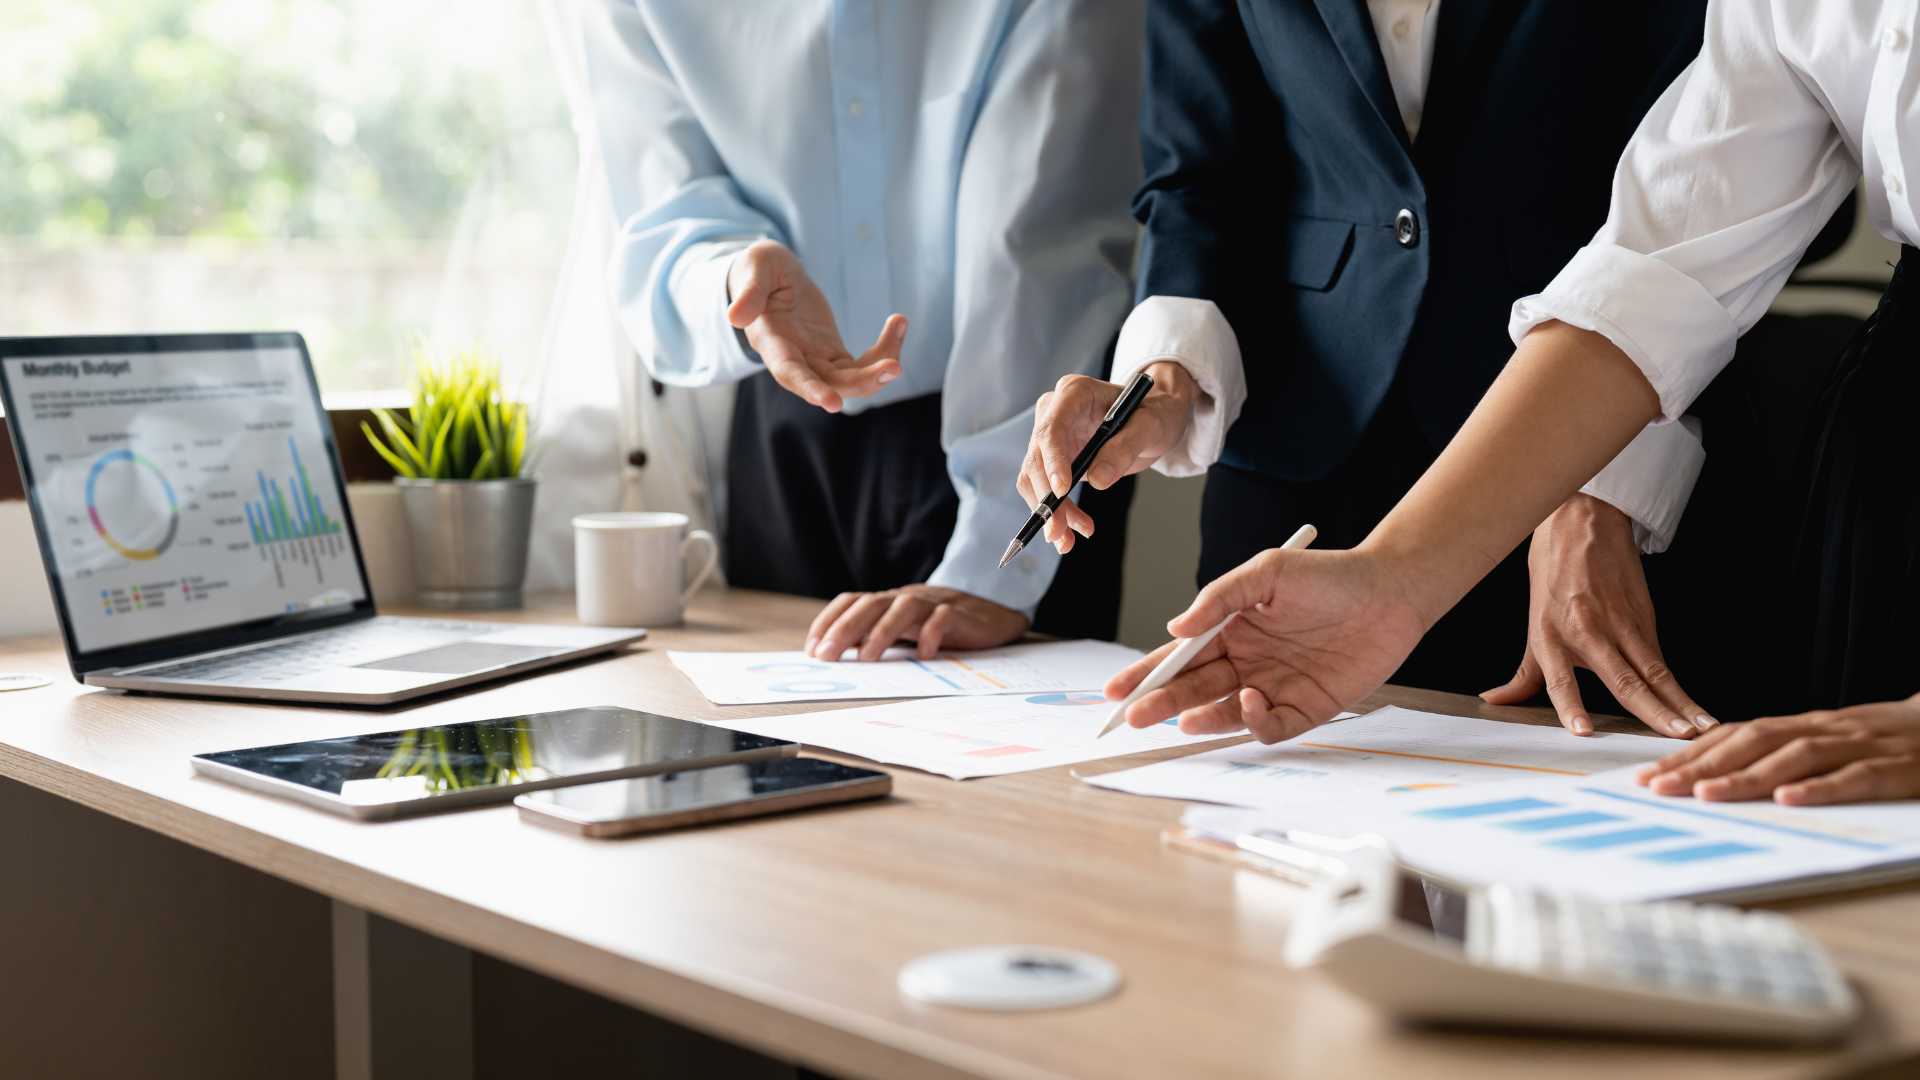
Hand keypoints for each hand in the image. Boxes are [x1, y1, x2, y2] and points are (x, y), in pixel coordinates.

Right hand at [727, 240, 906, 411]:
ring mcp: (814, 360)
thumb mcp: (754, 268)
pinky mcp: (832, 354)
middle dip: (861, 382)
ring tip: (899, 328)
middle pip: (828, 384)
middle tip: (894, 368)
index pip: (789, 371)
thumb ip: (749, 291)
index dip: (810, 388)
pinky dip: (883, 350)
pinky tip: (898, 323)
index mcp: (771, 341)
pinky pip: (861, 364)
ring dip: (878, 369)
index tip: (833, 403)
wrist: (769, 278)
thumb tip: (735, 316)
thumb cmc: (759, 269)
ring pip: (849, 380)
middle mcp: (794, 359)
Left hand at [805, 585, 1028, 661]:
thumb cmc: (939, 627)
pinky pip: (944, 618)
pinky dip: (932, 634)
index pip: (851, 602)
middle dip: (844, 629)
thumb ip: (873, 636)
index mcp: (889, 601)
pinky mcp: (960, 614)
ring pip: (903, 607)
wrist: (992, 616)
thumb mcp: (903, 631)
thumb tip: (834, 655)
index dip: (828, 621)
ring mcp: (933, 603)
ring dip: (881, 631)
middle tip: (827, 656)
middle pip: (871, 604)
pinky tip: (925, 655)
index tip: (812, 649)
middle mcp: (906, 598)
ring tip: (868, 658)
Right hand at [1015, 362, 1197, 554]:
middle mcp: (1054, 413)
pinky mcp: (1055, 460)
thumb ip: (1125, 448)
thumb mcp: (1151, 425)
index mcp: (1074, 393)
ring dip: (1048, 512)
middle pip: (1037, 458)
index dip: (1052, 461)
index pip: (1052, 429)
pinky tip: (1070, 532)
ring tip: (1067, 539)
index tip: (1062, 491)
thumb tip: (1097, 480)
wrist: (1154, 418)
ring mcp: (1052, 437)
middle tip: (1059, 531)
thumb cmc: (1155, 412)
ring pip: (1034, 479)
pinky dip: (1055, 513)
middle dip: (1047, 498)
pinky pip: (1045, 489)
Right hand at [1105, 547, 1428, 742]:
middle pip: (1194, 689)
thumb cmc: (1329, 575)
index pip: (1179, 657)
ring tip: (1183, 718)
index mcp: (1230, 630)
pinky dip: (1252, 722)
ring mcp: (1275, 687)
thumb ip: (1218, 598)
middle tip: (1136, 716)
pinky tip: (1248, 703)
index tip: (1116, 690)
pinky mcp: (1308, 708)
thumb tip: (1174, 629)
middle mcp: (1247, 662)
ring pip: (1225, 713)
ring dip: (1202, 718)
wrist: (1391, 591)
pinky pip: (1271, 726)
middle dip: (1161, 703)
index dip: (1146, 674)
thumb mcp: (1266, 572)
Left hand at [1481, 494, 1711, 739]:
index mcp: (1551, 636)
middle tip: (1675, 738)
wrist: (1583, 522)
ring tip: (1697, 728)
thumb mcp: (1532, 622)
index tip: (1583, 731)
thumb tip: (1494, 701)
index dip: (1570, 706)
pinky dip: (1677, 685)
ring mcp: (1620, 624)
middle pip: (1623, 679)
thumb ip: (1523, 673)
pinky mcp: (1644, 616)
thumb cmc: (1553, 572)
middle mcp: (1587, 632)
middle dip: (1652, 711)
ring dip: (1678, 703)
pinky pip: (1660, 658)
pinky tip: (1693, 708)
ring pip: (1653, 671)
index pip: (1560, 679)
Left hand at [1635, 696, 1919, 804]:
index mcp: (1801, 726)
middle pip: (1752, 742)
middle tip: (1657, 787)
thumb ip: (1781, 756)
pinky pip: (1853, 777)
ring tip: (1705, 794)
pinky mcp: (1893, 768)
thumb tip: (1717, 777)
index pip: (1734, 736)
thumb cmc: (1883, 743)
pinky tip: (1788, 800)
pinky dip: (1819, 788)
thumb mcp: (1827, 745)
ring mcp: (1858, 745)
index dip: (1689, 754)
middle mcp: (1822, 730)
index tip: (1647, 776)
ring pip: (1794, 756)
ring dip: (1746, 775)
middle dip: (1700, 764)